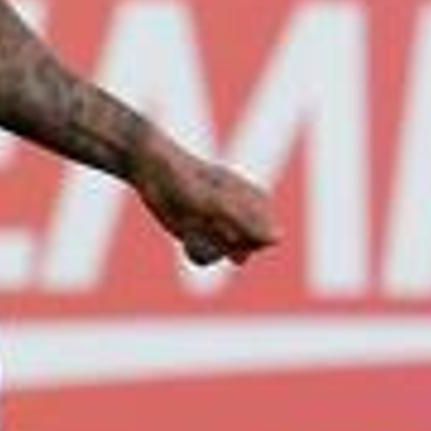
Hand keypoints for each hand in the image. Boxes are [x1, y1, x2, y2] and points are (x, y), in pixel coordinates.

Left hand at [134, 144, 283, 268]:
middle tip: (206, 220)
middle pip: (245, 250)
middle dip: (224, 242)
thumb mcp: (217, 202)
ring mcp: (221, 226)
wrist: (151, 172)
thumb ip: (248, 222)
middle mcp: (241, 215)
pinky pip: (206, 258)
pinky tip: (185, 232)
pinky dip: (193, 249)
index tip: (226, 219)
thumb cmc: (188, 180)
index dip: (245, 236)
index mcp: (256, 200)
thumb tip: (279, 239)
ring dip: (205, 245)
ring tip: (193, 223)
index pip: (266, 237)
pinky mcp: (200, 236)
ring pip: (224, 256)